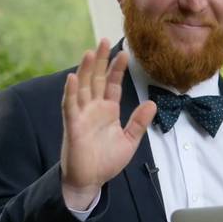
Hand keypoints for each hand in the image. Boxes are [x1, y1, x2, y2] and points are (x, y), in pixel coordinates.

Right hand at [60, 39, 155, 206]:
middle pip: (97, 79)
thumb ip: (139, 122)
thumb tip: (152, 103)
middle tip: (104, 40)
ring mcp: (82, 115)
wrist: (90, 181)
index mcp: (108, 110)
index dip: (118, 69)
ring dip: (86, 70)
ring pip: (83, 87)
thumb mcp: (130, 140)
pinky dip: (71, 91)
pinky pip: (70, 105)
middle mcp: (94, 108)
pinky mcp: (72, 125)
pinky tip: (73, 77)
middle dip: (101, 60)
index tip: (125, 53)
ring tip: (91, 52)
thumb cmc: (106, 161)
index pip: (113, 84)